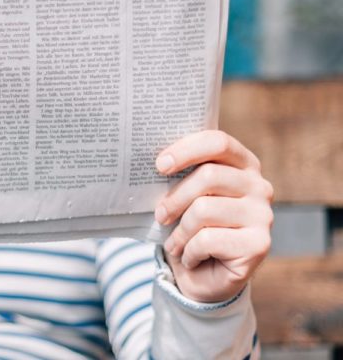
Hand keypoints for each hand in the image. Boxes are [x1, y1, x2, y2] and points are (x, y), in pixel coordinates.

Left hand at [154, 130, 272, 302]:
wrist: (204, 277)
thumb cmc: (190, 227)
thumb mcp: (184, 195)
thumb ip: (180, 174)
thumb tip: (156, 161)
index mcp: (243, 164)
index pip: (218, 142)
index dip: (187, 150)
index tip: (160, 165)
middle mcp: (259, 186)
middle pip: (209, 176)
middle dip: (175, 198)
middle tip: (160, 215)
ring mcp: (263, 215)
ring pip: (204, 209)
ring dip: (180, 231)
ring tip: (175, 243)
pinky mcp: (259, 245)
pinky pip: (208, 239)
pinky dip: (189, 251)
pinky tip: (190, 258)